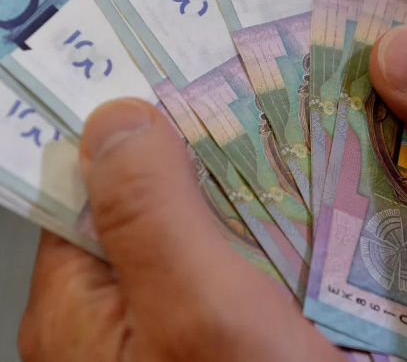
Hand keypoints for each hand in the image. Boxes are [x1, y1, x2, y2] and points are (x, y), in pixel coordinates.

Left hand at [17, 99, 341, 361]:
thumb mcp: (200, 310)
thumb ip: (150, 212)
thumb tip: (115, 116)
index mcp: (75, 311)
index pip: (84, 187)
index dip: (131, 130)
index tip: (183, 72)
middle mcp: (117, 327)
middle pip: (155, 210)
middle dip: (212, 162)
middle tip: (272, 101)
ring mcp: (177, 340)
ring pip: (212, 243)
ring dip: (260, 205)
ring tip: (318, 150)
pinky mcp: (232, 350)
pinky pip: (250, 282)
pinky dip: (286, 251)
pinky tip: (331, 223)